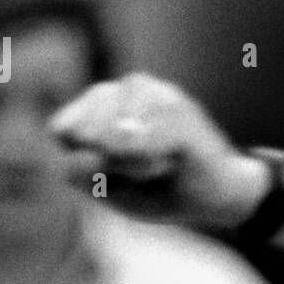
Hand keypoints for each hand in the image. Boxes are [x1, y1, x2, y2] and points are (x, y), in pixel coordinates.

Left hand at [48, 72, 268, 230]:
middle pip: (84, 135)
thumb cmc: (162, 189)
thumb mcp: (108, 188)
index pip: (63, 129)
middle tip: (145, 170)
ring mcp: (158, 92)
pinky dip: (153, 163)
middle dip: (109, 165)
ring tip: (163, 164)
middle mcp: (129, 87)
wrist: (221, 196)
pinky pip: (142, 143)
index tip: (117, 172)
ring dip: (134, 166)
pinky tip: (174, 162)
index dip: (85, 163)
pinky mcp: (180, 110)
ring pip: (111, 139)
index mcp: (104, 101)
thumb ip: (81, 170)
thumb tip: (94, 140)